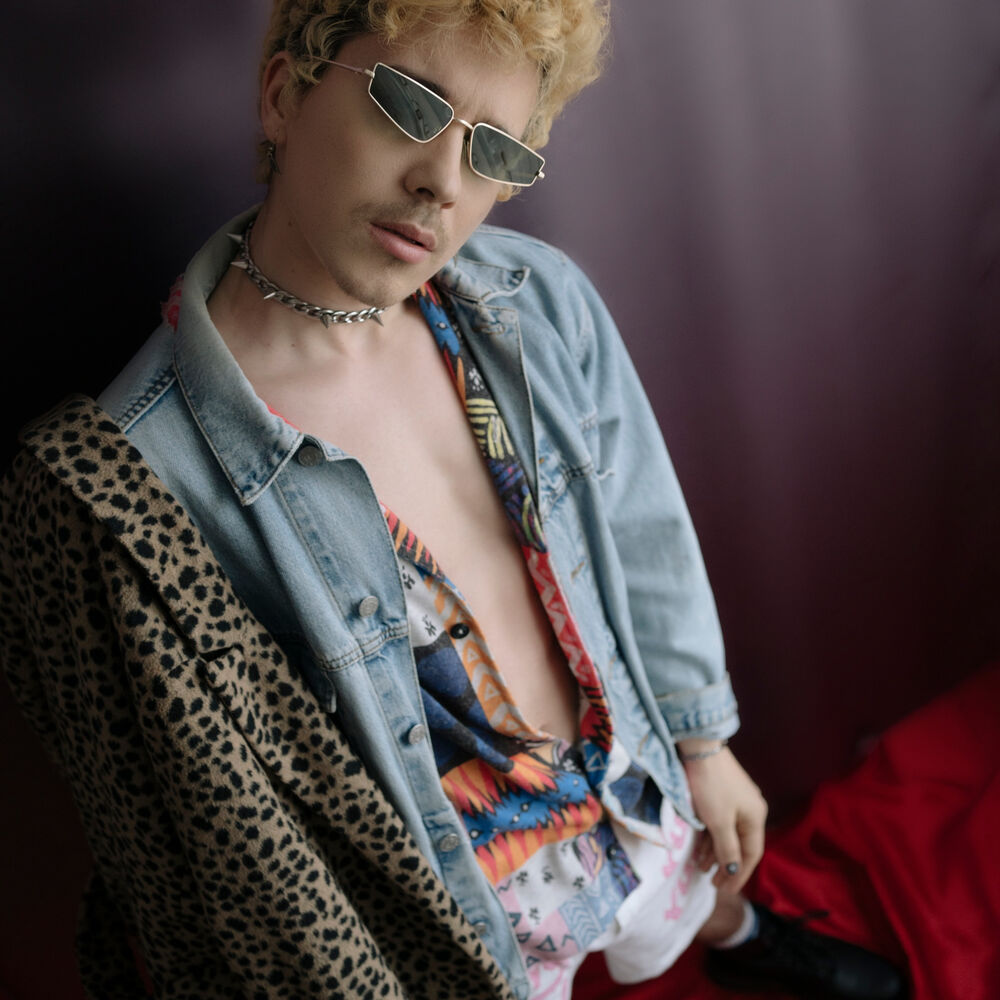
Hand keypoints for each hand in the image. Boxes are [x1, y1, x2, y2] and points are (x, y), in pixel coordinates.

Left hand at [677, 741, 767, 893]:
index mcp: (755, 817)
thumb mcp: (718, 822)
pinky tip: (700, 848)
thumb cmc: (711, 787)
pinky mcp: (722, 793)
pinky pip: (719, 822)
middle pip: (740, 845)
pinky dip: (711, 837)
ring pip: (728, 834)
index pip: (751, 854)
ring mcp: (736, 800)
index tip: (725, 891)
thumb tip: (734, 870)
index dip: (739, 875)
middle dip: (727, 866)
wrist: (699, 748)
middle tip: (712, 883)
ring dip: (716, 852)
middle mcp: (750, 809)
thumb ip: (727, 849)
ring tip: (702, 868)